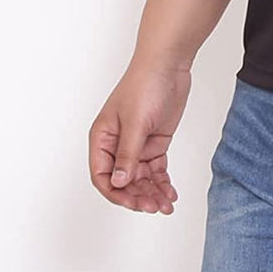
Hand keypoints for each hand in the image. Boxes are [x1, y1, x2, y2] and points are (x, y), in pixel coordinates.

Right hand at [88, 59, 189, 213]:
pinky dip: (162, 182)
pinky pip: (155, 169)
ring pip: (141, 178)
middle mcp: (117, 144)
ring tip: (167, 205)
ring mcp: (137, 144)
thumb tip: (119, 183)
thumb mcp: (136, 121)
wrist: (169, 64)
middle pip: (123, 181)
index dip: (116, 193)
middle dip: (138, 196)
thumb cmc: (145, 85)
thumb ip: (128, 154)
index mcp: (102, 138)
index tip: (134, 203)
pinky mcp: (154, 142)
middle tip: (155, 207)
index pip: (102, 175)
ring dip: (152, 193)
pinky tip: (170, 193)